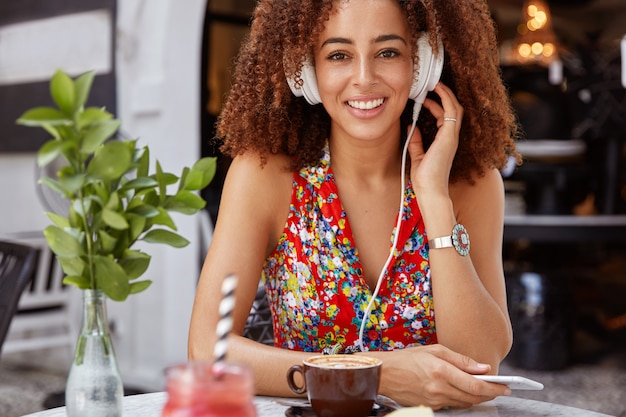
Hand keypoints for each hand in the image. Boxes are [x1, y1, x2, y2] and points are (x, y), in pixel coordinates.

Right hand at [375, 344, 510, 409]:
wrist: (385, 374)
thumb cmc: (407, 359)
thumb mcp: (435, 350)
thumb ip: (460, 359)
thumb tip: (482, 367)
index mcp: (441, 371)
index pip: (475, 385)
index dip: (493, 388)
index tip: (505, 386)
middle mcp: (439, 388)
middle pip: (473, 398)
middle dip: (489, 394)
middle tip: (500, 389)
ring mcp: (434, 400)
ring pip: (464, 404)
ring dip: (477, 398)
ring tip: (484, 390)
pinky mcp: (430, 407)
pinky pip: (452, 405)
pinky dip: (461, 399)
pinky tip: (463, 392)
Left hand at [407, 83, 462, 198]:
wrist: (430, 190)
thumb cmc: (425, 179)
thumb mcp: (417, 156)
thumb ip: (416, 141)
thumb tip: (411, 127)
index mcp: (445, 142)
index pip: (445, 118)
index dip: (436, 106)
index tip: (424, 99)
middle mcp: (451, 138)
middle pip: (453, 110)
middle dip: (444, 96)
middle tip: (430, 86)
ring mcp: (452, 136)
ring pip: (455, 108)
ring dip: (446, 94)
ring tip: (434, 84)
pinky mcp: (449, 136)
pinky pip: (451, 111)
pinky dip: (445, 98)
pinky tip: (436, 90)